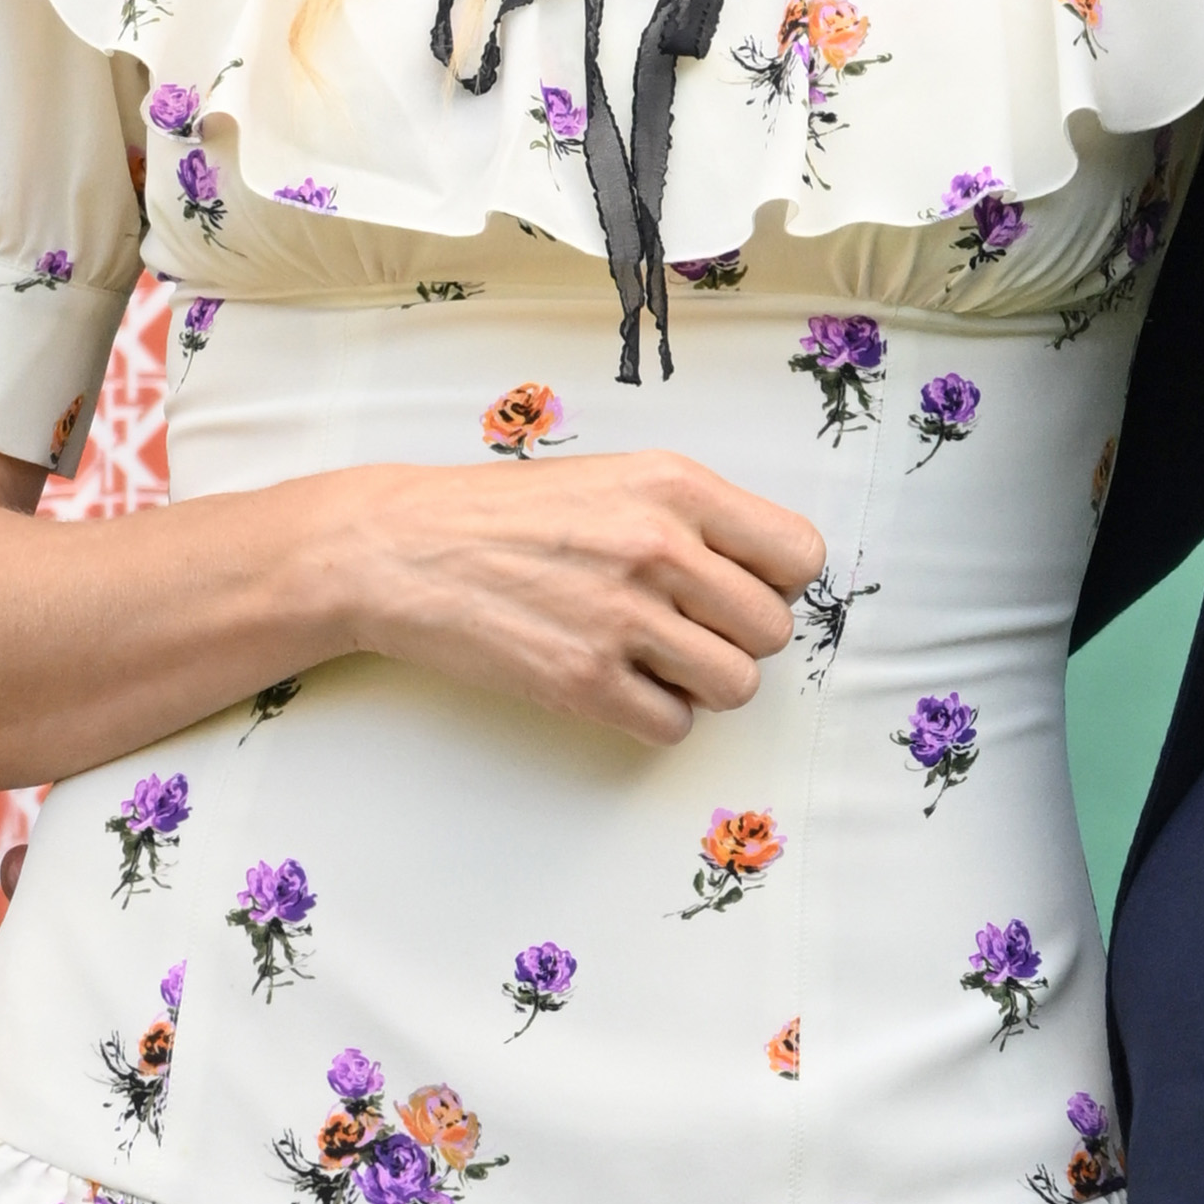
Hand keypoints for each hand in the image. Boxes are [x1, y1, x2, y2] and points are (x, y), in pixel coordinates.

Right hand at [328, 451, 824, 752]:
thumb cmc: (512, 514)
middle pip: (772, 629)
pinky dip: (657, 716)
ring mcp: (621, 618)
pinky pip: (675, 726)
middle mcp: (659, 548)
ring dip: (704, 683)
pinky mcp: (583, 682)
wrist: (404, 549)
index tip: (743, 587)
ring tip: (658, 659)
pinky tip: (621, 685)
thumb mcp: (618, 477)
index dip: (779, 580)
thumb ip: (696, 516)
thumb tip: (767, 575)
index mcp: (676, 486)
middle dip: (738, 637)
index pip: (800, 553)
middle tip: (688, 627)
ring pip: (736, 685)